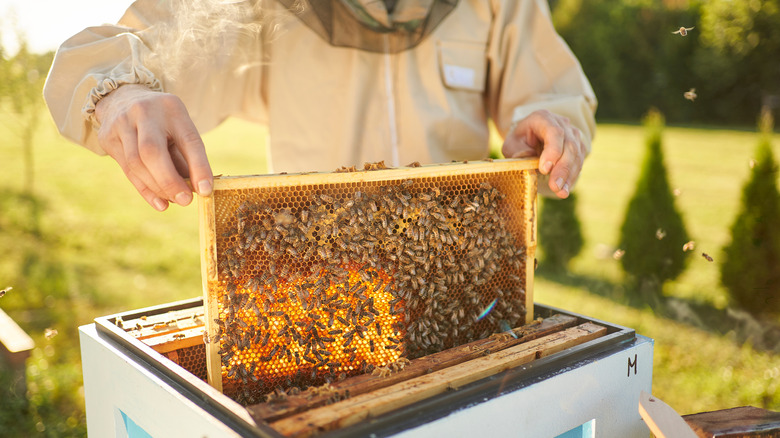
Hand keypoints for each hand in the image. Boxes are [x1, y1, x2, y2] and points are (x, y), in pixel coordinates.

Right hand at [95, 84, 212, 210]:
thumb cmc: (162, 121)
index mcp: (172, 107)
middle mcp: (144, 112)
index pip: (188, 139)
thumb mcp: (179, 128)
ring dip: (157, 187)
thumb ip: (187, 156)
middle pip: (152, 152)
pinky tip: (160, 203)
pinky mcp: (108, 137)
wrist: (123, 98)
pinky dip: (145, 190)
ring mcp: (122, 123)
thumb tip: (198, 190)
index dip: (198, 167)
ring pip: (136, 163)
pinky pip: (127, 170)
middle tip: (186, 200)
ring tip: (174, 200)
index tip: (206, 190)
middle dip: (170, 181)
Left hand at [501, 110, 586, 198]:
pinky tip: (564, 189)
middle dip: (562, 168)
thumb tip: (529, 158)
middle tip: (555, 186)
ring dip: (569, 175)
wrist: (530, 137)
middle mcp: (561, 123)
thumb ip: (517, 151)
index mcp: (543, 118)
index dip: (552, 151)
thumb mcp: (511, 144)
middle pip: (568, 145)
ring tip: (561, 192)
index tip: (544, 169)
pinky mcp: (578, 146)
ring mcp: (572, 134)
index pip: (554, 132)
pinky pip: (579, 162)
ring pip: (576, 155)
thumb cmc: (520, 140)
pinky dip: (572, 177)